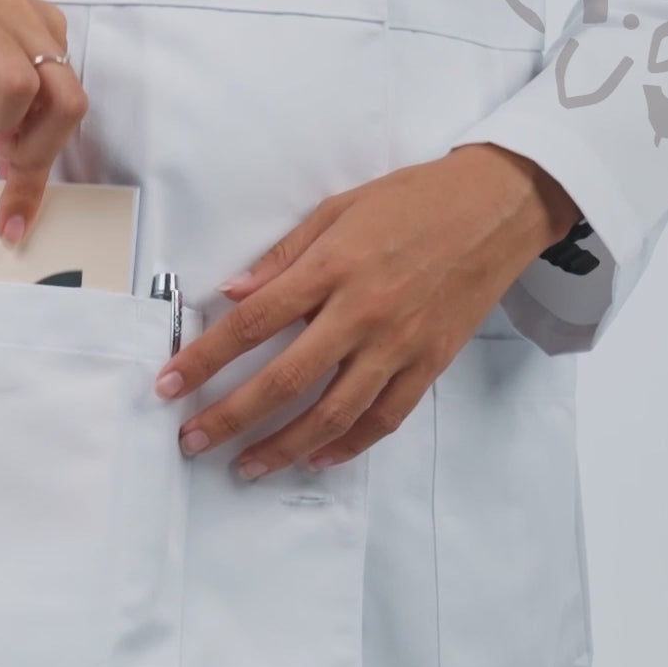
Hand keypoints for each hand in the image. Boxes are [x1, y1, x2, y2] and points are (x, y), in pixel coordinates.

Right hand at [0, 0, 88, 244]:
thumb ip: (8, 103)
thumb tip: (16, 164)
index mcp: (39, 26)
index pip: (70, 102)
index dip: (48, 155)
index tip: (20, 189)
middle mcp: (15, 16)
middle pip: (65, 100)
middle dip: (37, 151)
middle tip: (3, 157)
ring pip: (20, 86)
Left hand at [153, 144, 580, 479]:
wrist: (497, 206)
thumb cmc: (413, 200)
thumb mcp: (337, 210)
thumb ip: (281, 258)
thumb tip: (231, 294)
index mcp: (331, 269)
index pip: (252, 323)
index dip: (205, 358)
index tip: (169, 383)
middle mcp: (361, 313)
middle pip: (284, 379)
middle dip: (230, 417)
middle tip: (193, 441)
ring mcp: (398, 344)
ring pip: (333, 413)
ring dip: (283, 447)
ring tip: (246, 466)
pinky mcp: (429, 364)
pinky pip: (384, 418)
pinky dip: (348, 445)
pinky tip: (315, 459)